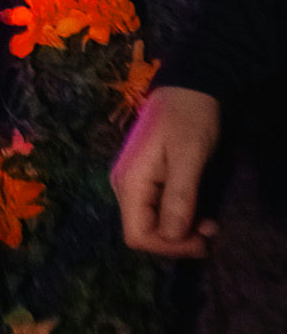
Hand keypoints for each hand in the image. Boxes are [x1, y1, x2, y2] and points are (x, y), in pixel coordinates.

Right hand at [110, 85, 221, 257]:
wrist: (186, 87)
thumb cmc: (189, 119)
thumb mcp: (189, 157)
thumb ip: (179, 196)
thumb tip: (172, 235)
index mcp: (130, 181)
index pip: (137, 235)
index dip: (168, 246)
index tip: (201, 241)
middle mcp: (123, 185)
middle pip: (142, 231)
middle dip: (177, 240)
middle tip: (211, 233)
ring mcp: (131, 181)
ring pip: (150, 222)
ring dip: (179, 230)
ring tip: (209, 224)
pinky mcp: (143, 178)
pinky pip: (154, 209)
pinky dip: (177, 217)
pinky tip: (197, 212)